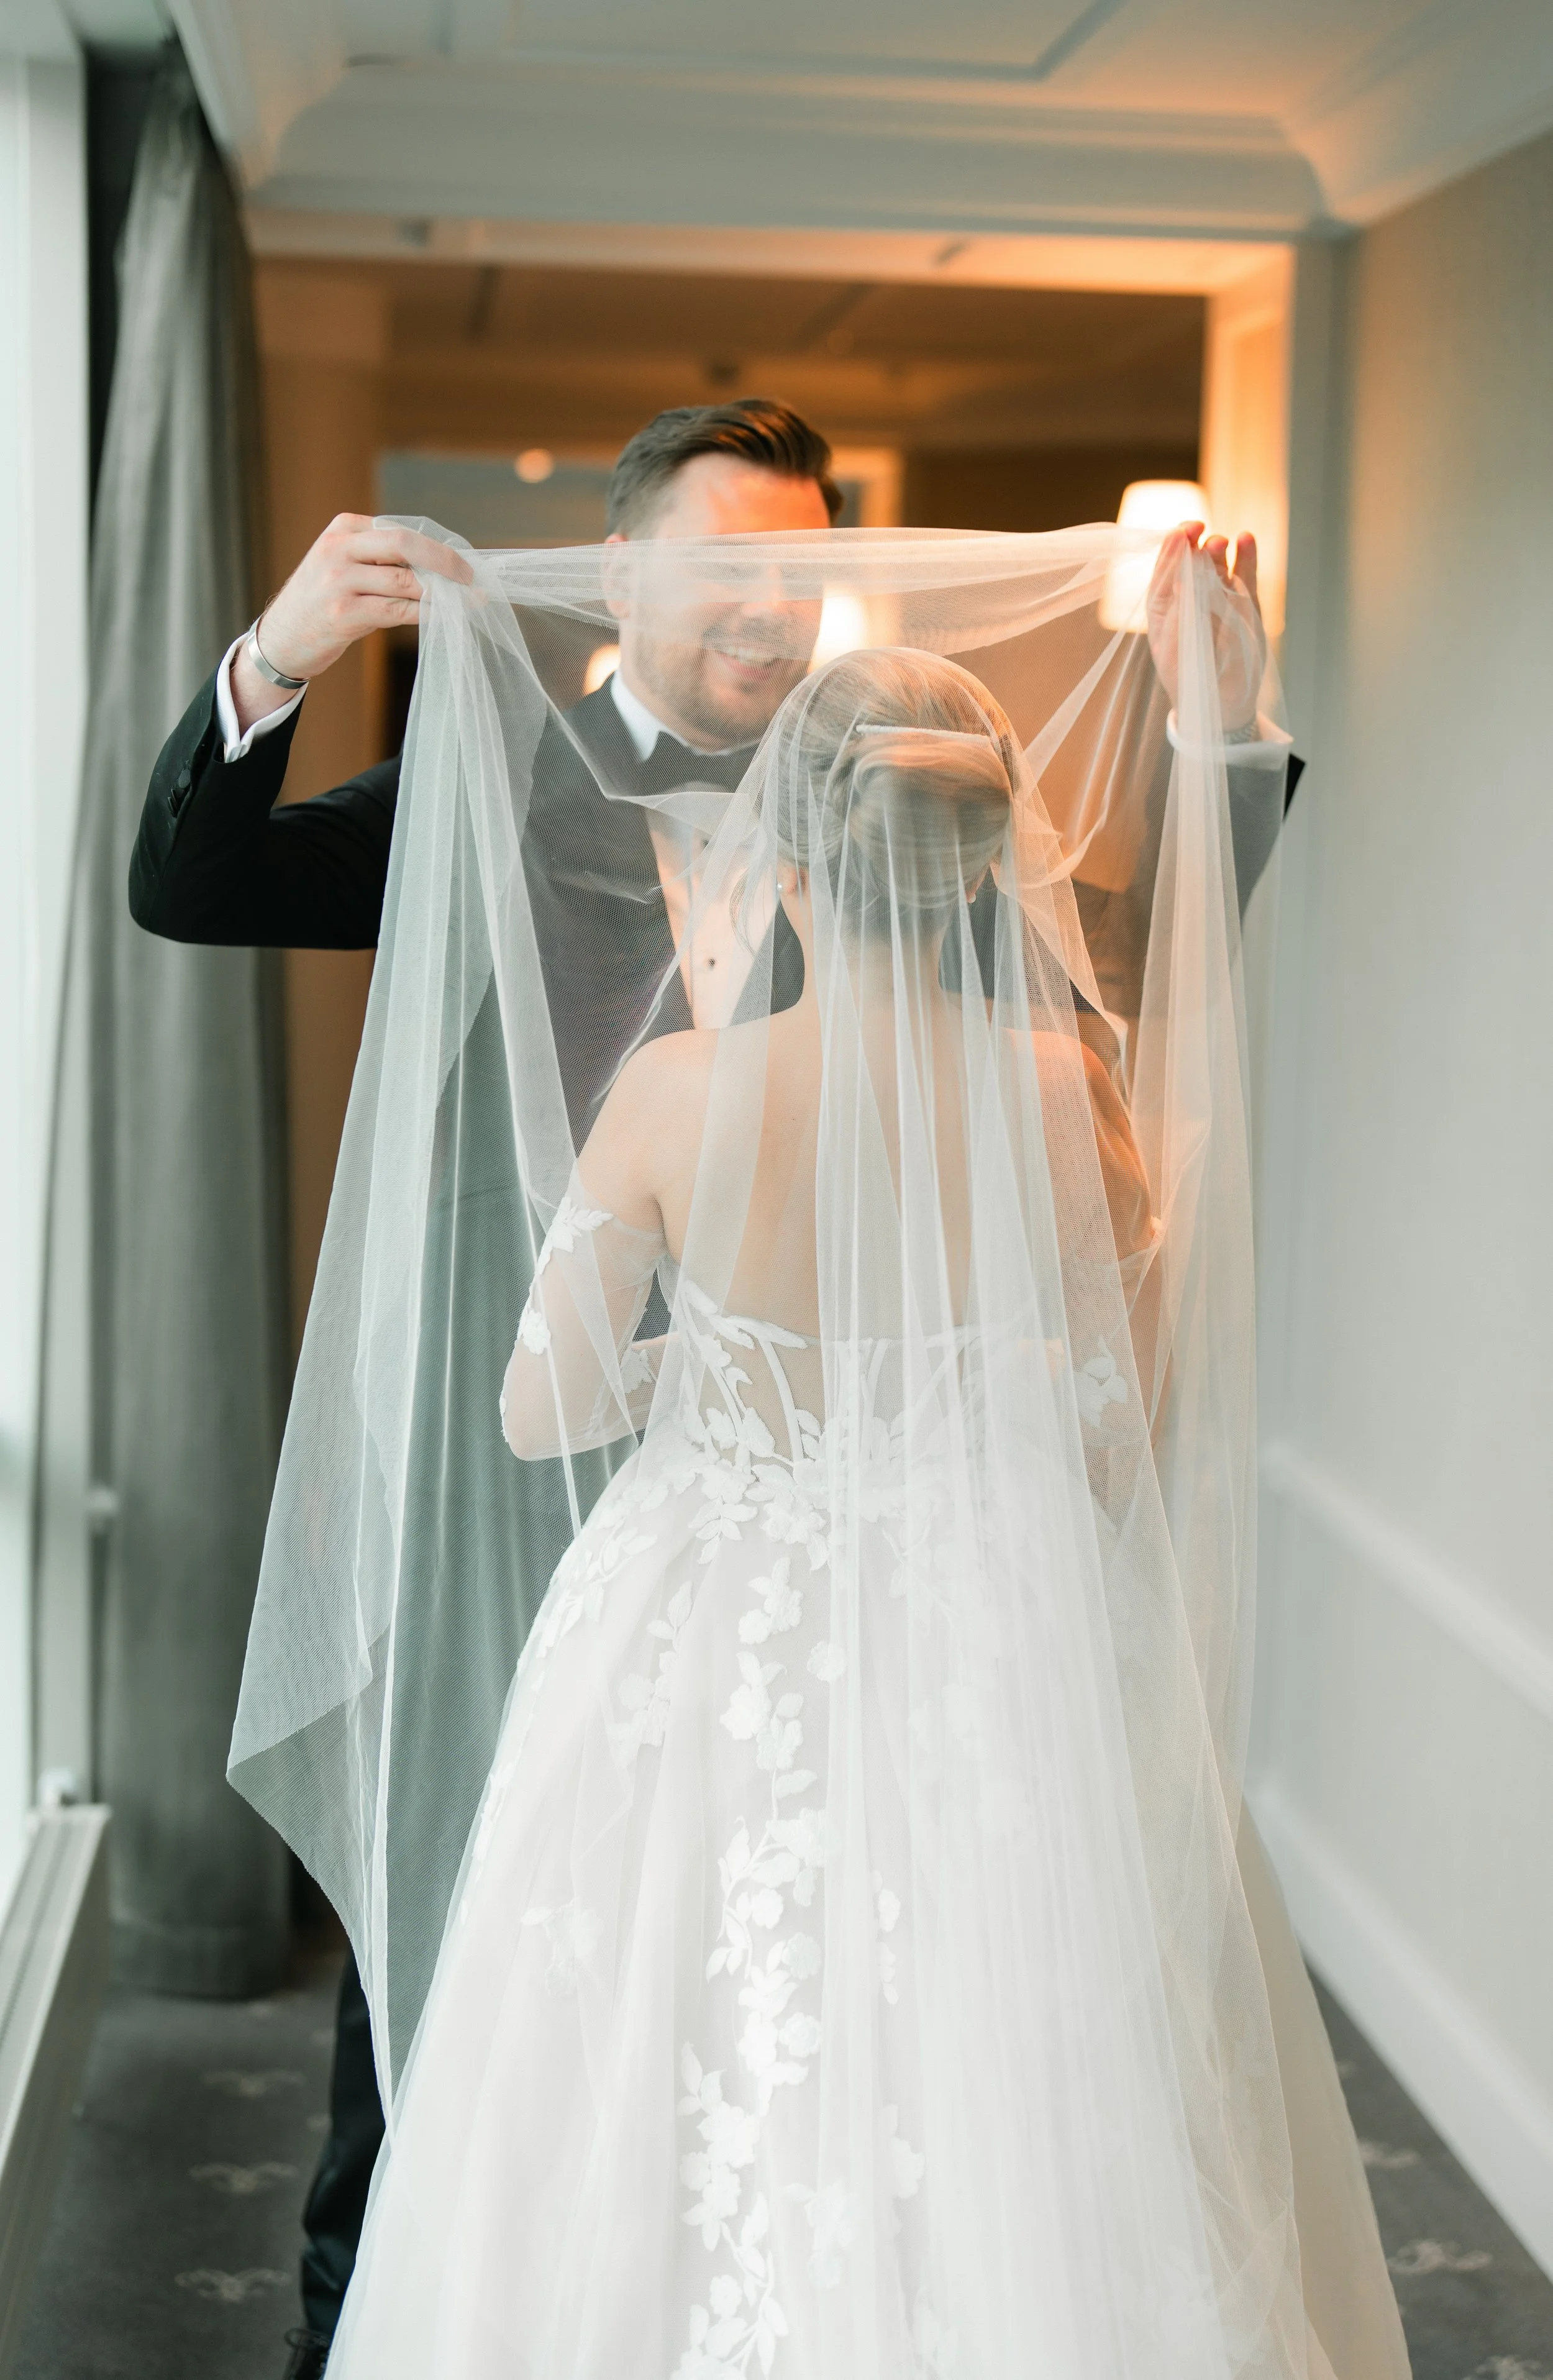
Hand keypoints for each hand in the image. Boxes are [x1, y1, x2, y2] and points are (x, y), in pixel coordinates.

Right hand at [231, 514, 471, 733]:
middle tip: (472, 577)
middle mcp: (339, 548)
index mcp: (343, 529)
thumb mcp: (343, 566)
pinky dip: (428, 613)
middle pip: (406, 545)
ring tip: (469, 601)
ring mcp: (339, 581)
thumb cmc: (321, 603)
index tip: (463, 562)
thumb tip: (439, 566)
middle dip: (446, 561)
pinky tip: (447, 617)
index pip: (401, 530)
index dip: (437, 546)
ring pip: (406, 581)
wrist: (280, 639)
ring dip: (443, 593)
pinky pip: (398, 611)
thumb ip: (380, 558)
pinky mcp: (344, 613)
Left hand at [1144, 523, 1265, 735]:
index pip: (1164, 571)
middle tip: (1199, 532)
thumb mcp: (1180, 653)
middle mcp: (1189, 596)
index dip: (1170, 550)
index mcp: (1164, 609)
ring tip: (1222, 541)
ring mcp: (1217, 596)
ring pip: (1215, 563)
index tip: (1179, 535)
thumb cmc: (1192, 681)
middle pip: (1188, 560)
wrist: (1221, 704)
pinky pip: (1244, 573)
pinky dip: (1246, 556)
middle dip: (1192, 544)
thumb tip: (1183, 578)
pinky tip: (1246, 538)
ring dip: (1216, 548)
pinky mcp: (1244, 601)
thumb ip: (1182, 616)